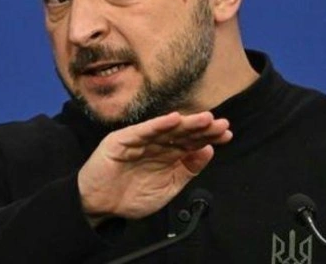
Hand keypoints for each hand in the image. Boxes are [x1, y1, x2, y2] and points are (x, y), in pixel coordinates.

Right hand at [77, 111, 231, 224]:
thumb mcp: (167, 189)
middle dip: (202, 128)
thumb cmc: (129, 197)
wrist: (98, 206)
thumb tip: (208, 151)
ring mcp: (139, 141)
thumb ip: (187, 171)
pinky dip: (157, 125)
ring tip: (205, 119)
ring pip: (166, 129)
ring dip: (186, 123)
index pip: (191, 142)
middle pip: (182, 133)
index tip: (227, 134)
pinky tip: (173, 119)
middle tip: (221, 124)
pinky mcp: (122, 140)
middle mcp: (155, 145)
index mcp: (167, 156)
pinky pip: (142, 131)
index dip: (208, 137)